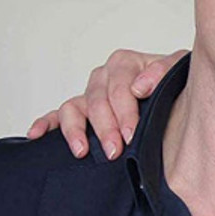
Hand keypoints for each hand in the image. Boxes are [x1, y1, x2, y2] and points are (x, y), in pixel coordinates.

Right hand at [27, 49, 187, 159]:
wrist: (177, 94)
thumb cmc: (175, 82)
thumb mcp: (178, 69)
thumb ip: (163, 70)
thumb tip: (138, 87)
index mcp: (124, 64)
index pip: (119, 87)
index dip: (125, 112)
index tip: (131, 134)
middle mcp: (103, 77)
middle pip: (97, 102)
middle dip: (105, 128)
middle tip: (114, 150)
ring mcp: (89, 94)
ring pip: (73, 108)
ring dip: (75, 130)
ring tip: (82, 151)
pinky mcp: (80, 110)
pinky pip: (56, 115)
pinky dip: (44, 124)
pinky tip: (36, 135)